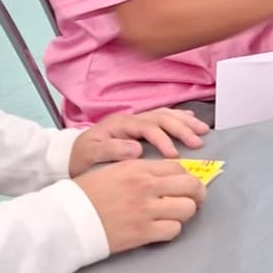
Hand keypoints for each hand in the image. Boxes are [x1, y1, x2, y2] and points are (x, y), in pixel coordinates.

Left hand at [69, 107, 208, 172]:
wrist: (69, 155)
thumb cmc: (81, 158)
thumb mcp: (90, 155)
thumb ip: (111, 150)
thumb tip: (137, 148)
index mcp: (120, 124)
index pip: (148, 127)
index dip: (163, 139)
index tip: (174, 155)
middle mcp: (131, 118)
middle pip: (161, 117)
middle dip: (181, 128)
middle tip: (198, 142)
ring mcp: (136, 120)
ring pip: (166, 115)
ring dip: (185, 122)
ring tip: (203, 131)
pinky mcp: (140, 126)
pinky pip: (164, 117)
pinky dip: (180, 118)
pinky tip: (192, 121)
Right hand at [74, 159, 205, 253]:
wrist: (68, 218)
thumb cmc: (87, 194)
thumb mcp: (113, 170)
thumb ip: (140, 171)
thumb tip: (166, 177)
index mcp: (137, 167)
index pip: (178, 167)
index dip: (186, 177)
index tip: (185, 185)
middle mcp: (145, 186)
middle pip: (190, 186)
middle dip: (197, 194)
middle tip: (194, 201)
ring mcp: (146, 210)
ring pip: (187, 209)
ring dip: (184, 213)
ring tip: (175, 215)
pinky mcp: (143, 232)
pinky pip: (174, 230)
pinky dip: (171, 230)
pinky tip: (161, 228)